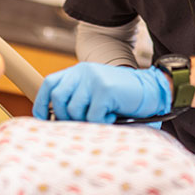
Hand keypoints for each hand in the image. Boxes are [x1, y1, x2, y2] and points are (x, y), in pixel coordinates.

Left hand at [32, 62, 170, 123]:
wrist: (153, 89)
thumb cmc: (123, 97)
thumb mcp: (95, 92)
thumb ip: (78, 98)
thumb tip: (54, 120)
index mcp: (79, 71)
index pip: (50, 84)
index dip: (42, 102)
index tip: (42, 119)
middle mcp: (83, 72)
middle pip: (59, 99)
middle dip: (66, 117)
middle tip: (83, 122)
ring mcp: (94, 79)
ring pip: (74, 110)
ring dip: (86, 120)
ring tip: (103, 116)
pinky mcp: (104, 89)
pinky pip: (92, 116)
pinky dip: (102, 121)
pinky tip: (113, 115)